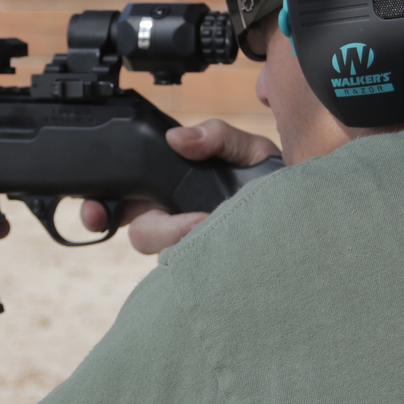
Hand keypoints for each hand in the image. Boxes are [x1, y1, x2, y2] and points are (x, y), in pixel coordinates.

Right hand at [79, 119, 279, 254]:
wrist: (310, 212)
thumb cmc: (274, 179)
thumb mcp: (245, 147)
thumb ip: (215, 135)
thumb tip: (178, 138)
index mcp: (174, 190)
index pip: (124, 200)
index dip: (99, 207)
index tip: (93, 211)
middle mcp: (178, 221)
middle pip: (138, 231)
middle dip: (126, 226)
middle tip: (132, 219)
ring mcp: (194, 246)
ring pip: (162, 251)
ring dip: (173, 235)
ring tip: (201, 221)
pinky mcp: (212, 264)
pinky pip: (192, 268)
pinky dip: (198, 250)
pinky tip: (213, 233)